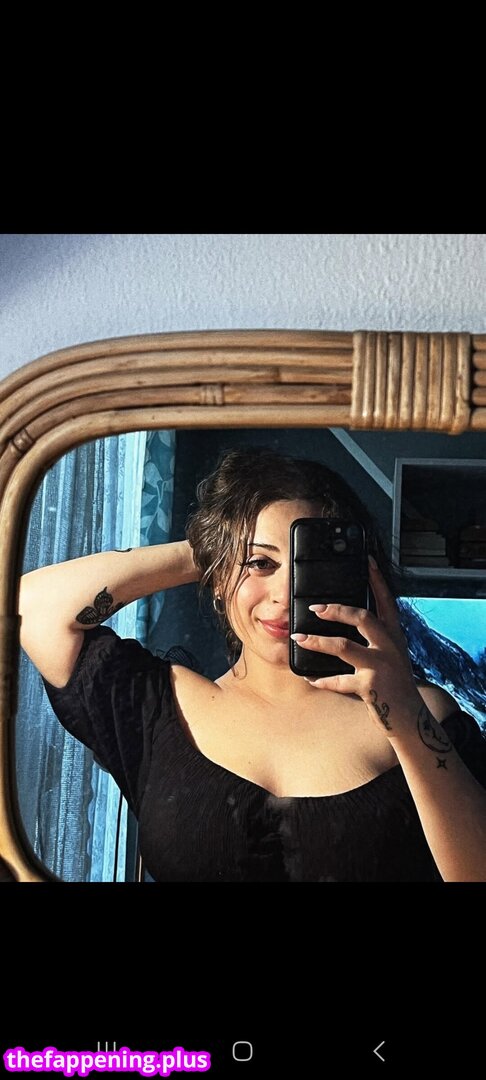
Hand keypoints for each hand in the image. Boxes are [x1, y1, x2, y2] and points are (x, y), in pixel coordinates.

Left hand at [291, 558, 422, 737]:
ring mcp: (381, 666)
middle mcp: (390, 647)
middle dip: (336, 610)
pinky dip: (323, 679)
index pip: (386, 601)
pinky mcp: (371, 687)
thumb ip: (376, 639)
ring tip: (299, 638)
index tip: (367, 561)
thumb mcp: (391, 655)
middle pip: (362, 618)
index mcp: (394, 636)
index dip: (376, 580)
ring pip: (344, 646)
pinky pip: (340, 680)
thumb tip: (348, 621)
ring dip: (318, 641)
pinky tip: (310, 678)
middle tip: (315, 607)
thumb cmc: (395, 684)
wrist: (410, 718)